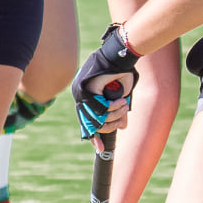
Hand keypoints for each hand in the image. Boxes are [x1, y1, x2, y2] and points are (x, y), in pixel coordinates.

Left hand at [72, 25, 138, 139]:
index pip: (86, 121)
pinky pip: (99, 107)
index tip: (100, 148)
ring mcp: (80, 92)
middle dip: (109, 126)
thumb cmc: (121, 71)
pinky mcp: (86, 88)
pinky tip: (121, 103)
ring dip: (113, 115)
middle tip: (122, 121)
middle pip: (90, 122)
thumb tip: (122, 127)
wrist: (120, 54)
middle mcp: (78, 95)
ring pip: (96, 116)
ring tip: (124, 107)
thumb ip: (118, 110)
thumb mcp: (120, 95)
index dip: (94, 136)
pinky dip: (112, 108)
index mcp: (84, 97)